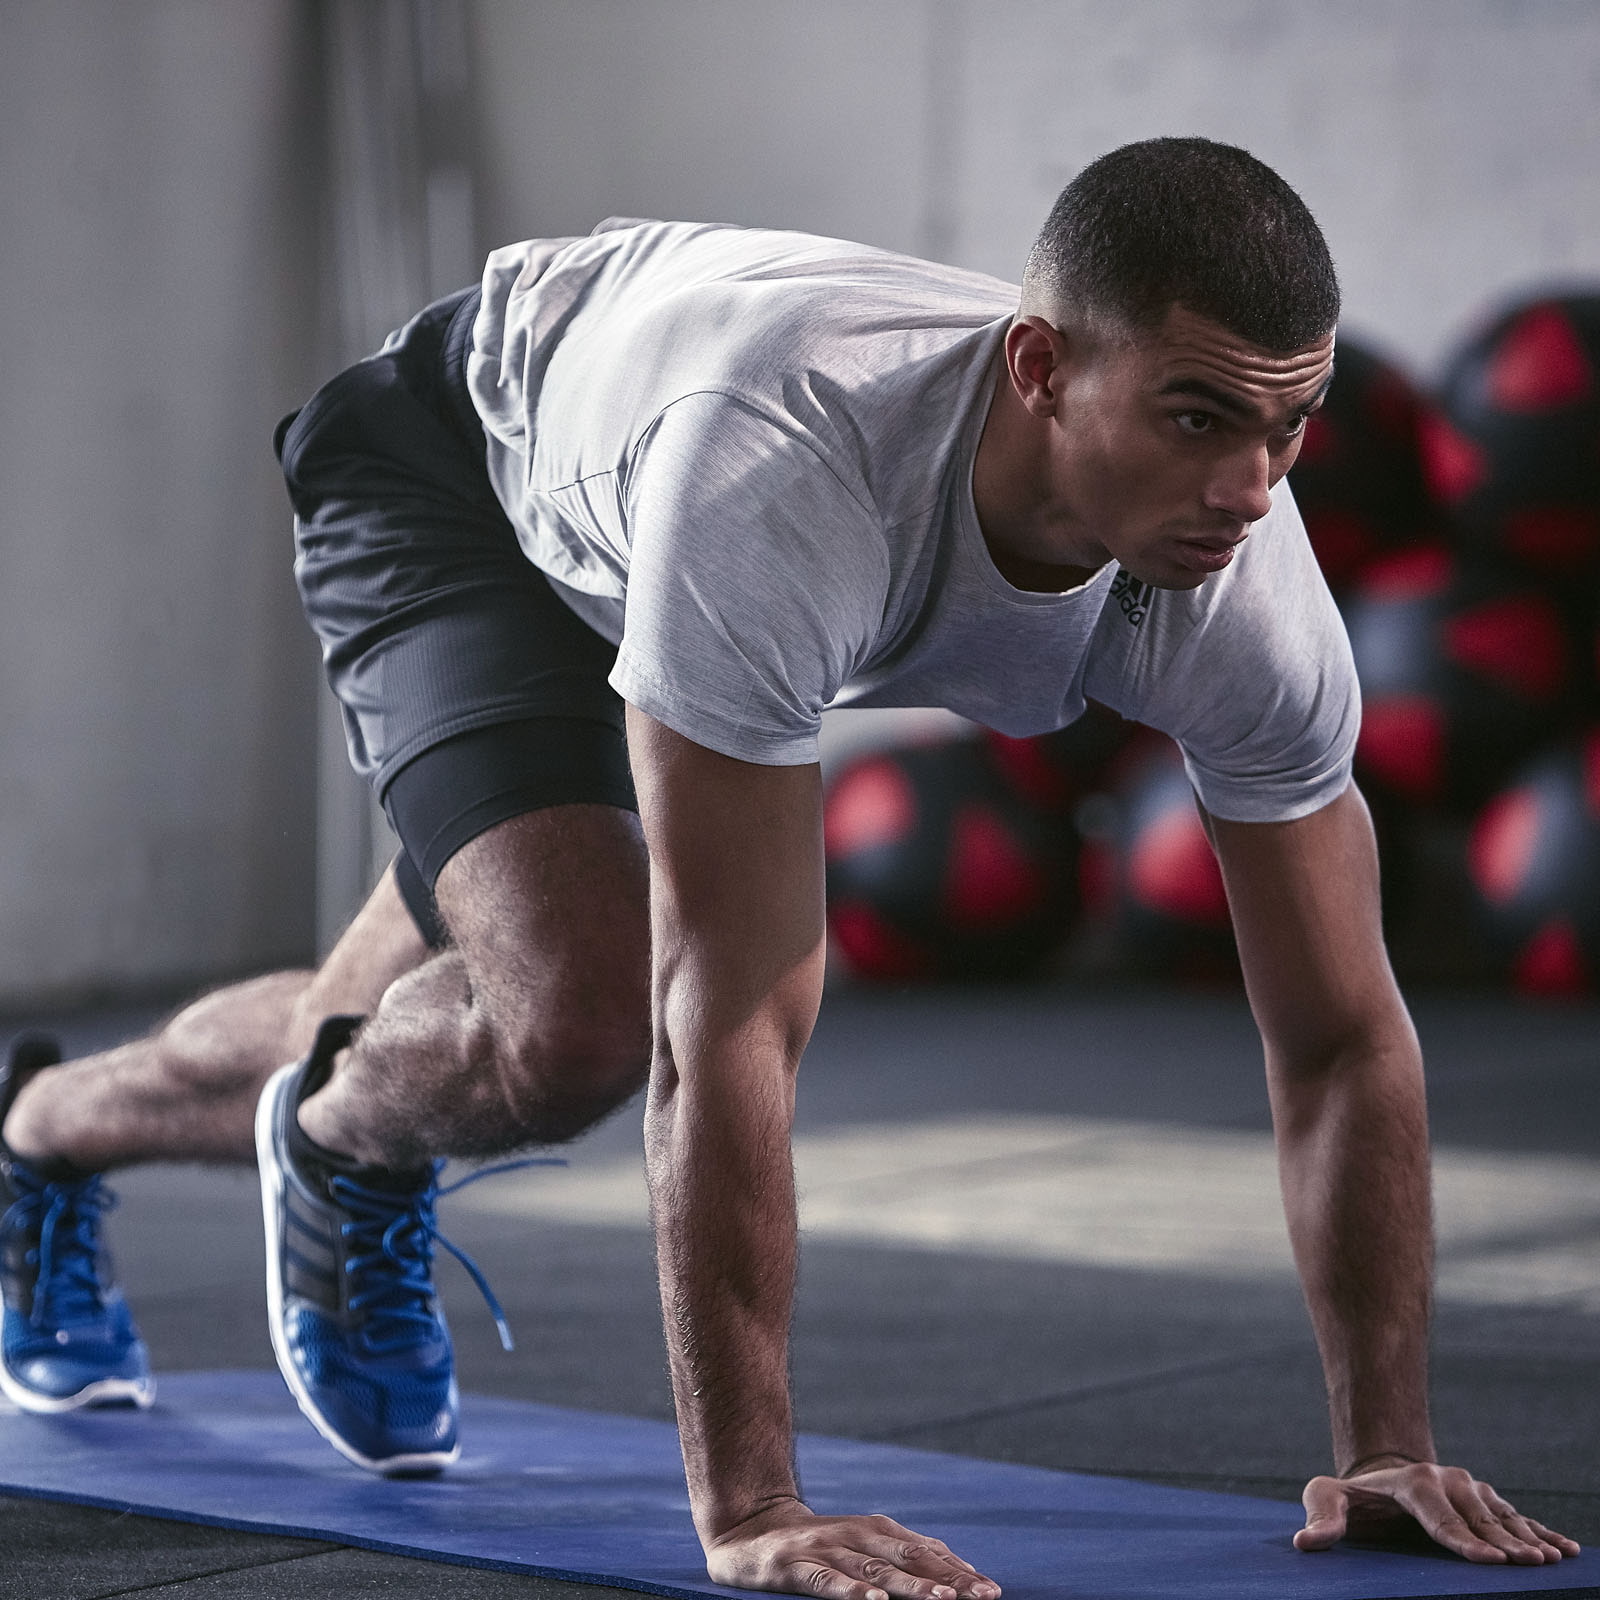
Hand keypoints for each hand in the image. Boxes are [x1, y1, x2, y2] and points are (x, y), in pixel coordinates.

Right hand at [705, 1498, 1001, 1599]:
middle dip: (948, 1578)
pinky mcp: (794, 1566)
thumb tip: (958, 1571)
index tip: (992, 1590)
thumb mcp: (860, 1546)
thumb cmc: (816, 1545)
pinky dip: (851, 1592)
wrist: (748, 1530)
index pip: (925, 1550)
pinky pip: (826, 1582)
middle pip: (908, 1557)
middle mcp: (855, 1535)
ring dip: (910, 1586)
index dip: (959, 1570)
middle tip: (983, 1596)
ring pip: (873, 1571)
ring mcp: (825, 1549)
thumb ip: (901, 1556)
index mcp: (875, 1531)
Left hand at [1295, 1458, 1580, 1564]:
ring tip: (1548, 1559)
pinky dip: (1542, 1532)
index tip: (1489, 1561)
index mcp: (1414, 1482)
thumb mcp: (1327, 1496)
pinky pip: (1519, 1516)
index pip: (1440, 1517)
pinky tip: (1564, 1550)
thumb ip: (1320, 1515)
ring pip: (1504, 1517)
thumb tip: (1305, 1542)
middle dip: (1504, 1542)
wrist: (1383, 1477)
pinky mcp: (1488, 1500)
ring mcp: (1472, 1489)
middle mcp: (1448, 1480)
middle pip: (1480, 1518)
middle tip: (1528, 1564)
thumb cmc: (1355, 1497)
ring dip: (1528, 1537)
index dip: (1464, 1540)